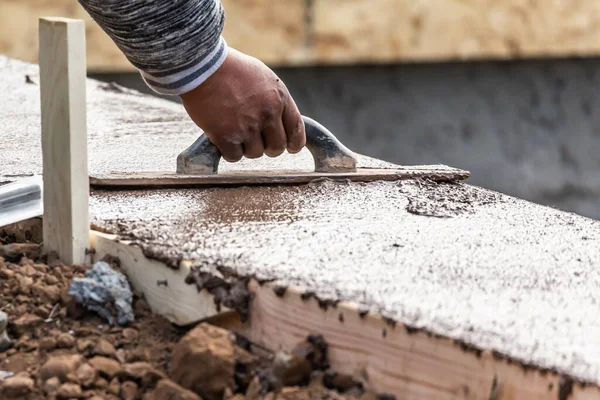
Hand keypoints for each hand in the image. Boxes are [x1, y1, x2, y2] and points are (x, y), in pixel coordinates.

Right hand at [179, 48, 305, 161]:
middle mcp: (267, 115)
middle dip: (268, 146)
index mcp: (279, 98)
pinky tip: (223, 138)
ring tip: (235, 130)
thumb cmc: (231, 69)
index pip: (296, 131)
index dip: (294, 144)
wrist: (202, 65)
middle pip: (277, 148)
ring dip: (246, 147)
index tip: (290, 148)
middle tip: (256, 139)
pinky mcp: (225, 136)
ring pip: (255, 153)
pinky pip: (234, 156)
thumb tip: (281, 123)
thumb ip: (275, 101)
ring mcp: (246, 127)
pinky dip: (229, 151)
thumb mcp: (264, 78)